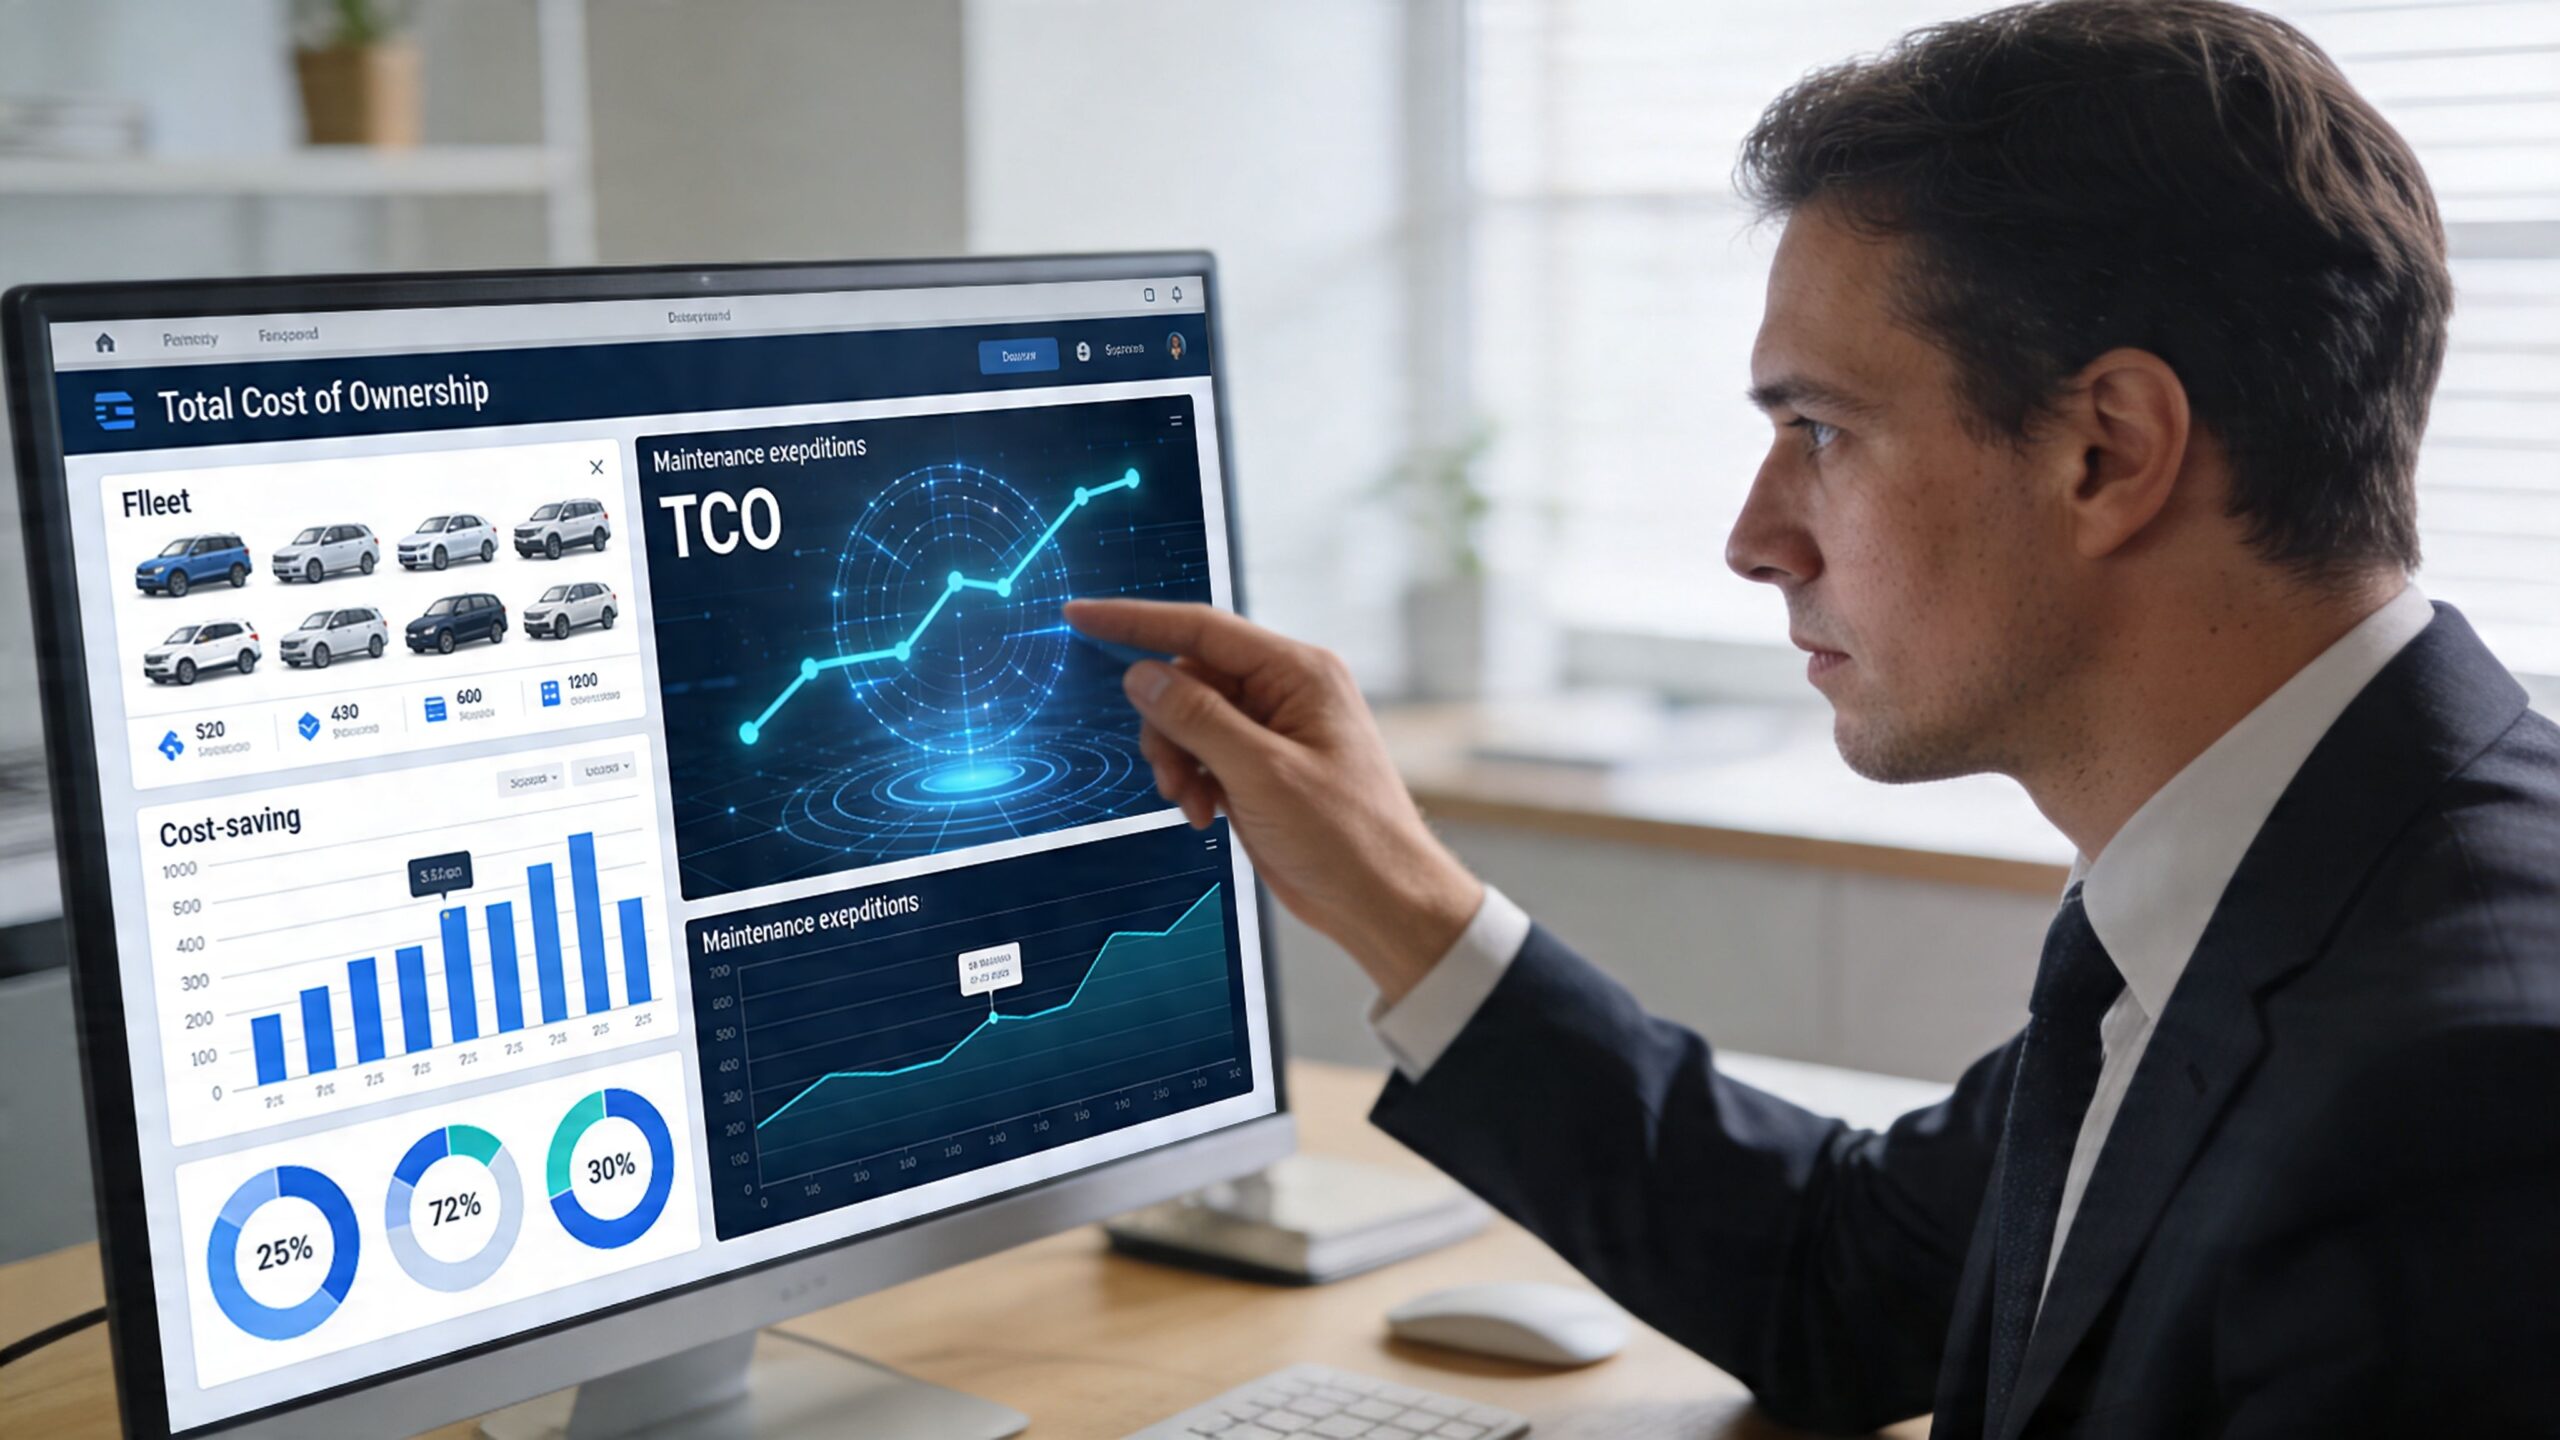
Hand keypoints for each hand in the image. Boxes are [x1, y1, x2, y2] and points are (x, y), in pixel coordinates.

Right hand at [1063, 598, 1481, 1004]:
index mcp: (1298, 672)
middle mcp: (1286, 691)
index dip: (1135, 621)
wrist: (1381, 901)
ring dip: (1176, 760)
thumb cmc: (1346, 836)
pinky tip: (1206, 814)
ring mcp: (1273, 729)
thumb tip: (1141, 675)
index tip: (1080, 615)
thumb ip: (1197, 719)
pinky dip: (1193, 780)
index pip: (1202, 629)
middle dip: (1165, 726)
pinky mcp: (1262, 766)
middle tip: (1171, 778)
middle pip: (1189, 679)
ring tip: (1193, 805)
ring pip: (1190, 719)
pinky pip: (1204, 752)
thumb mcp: (1261, 774)